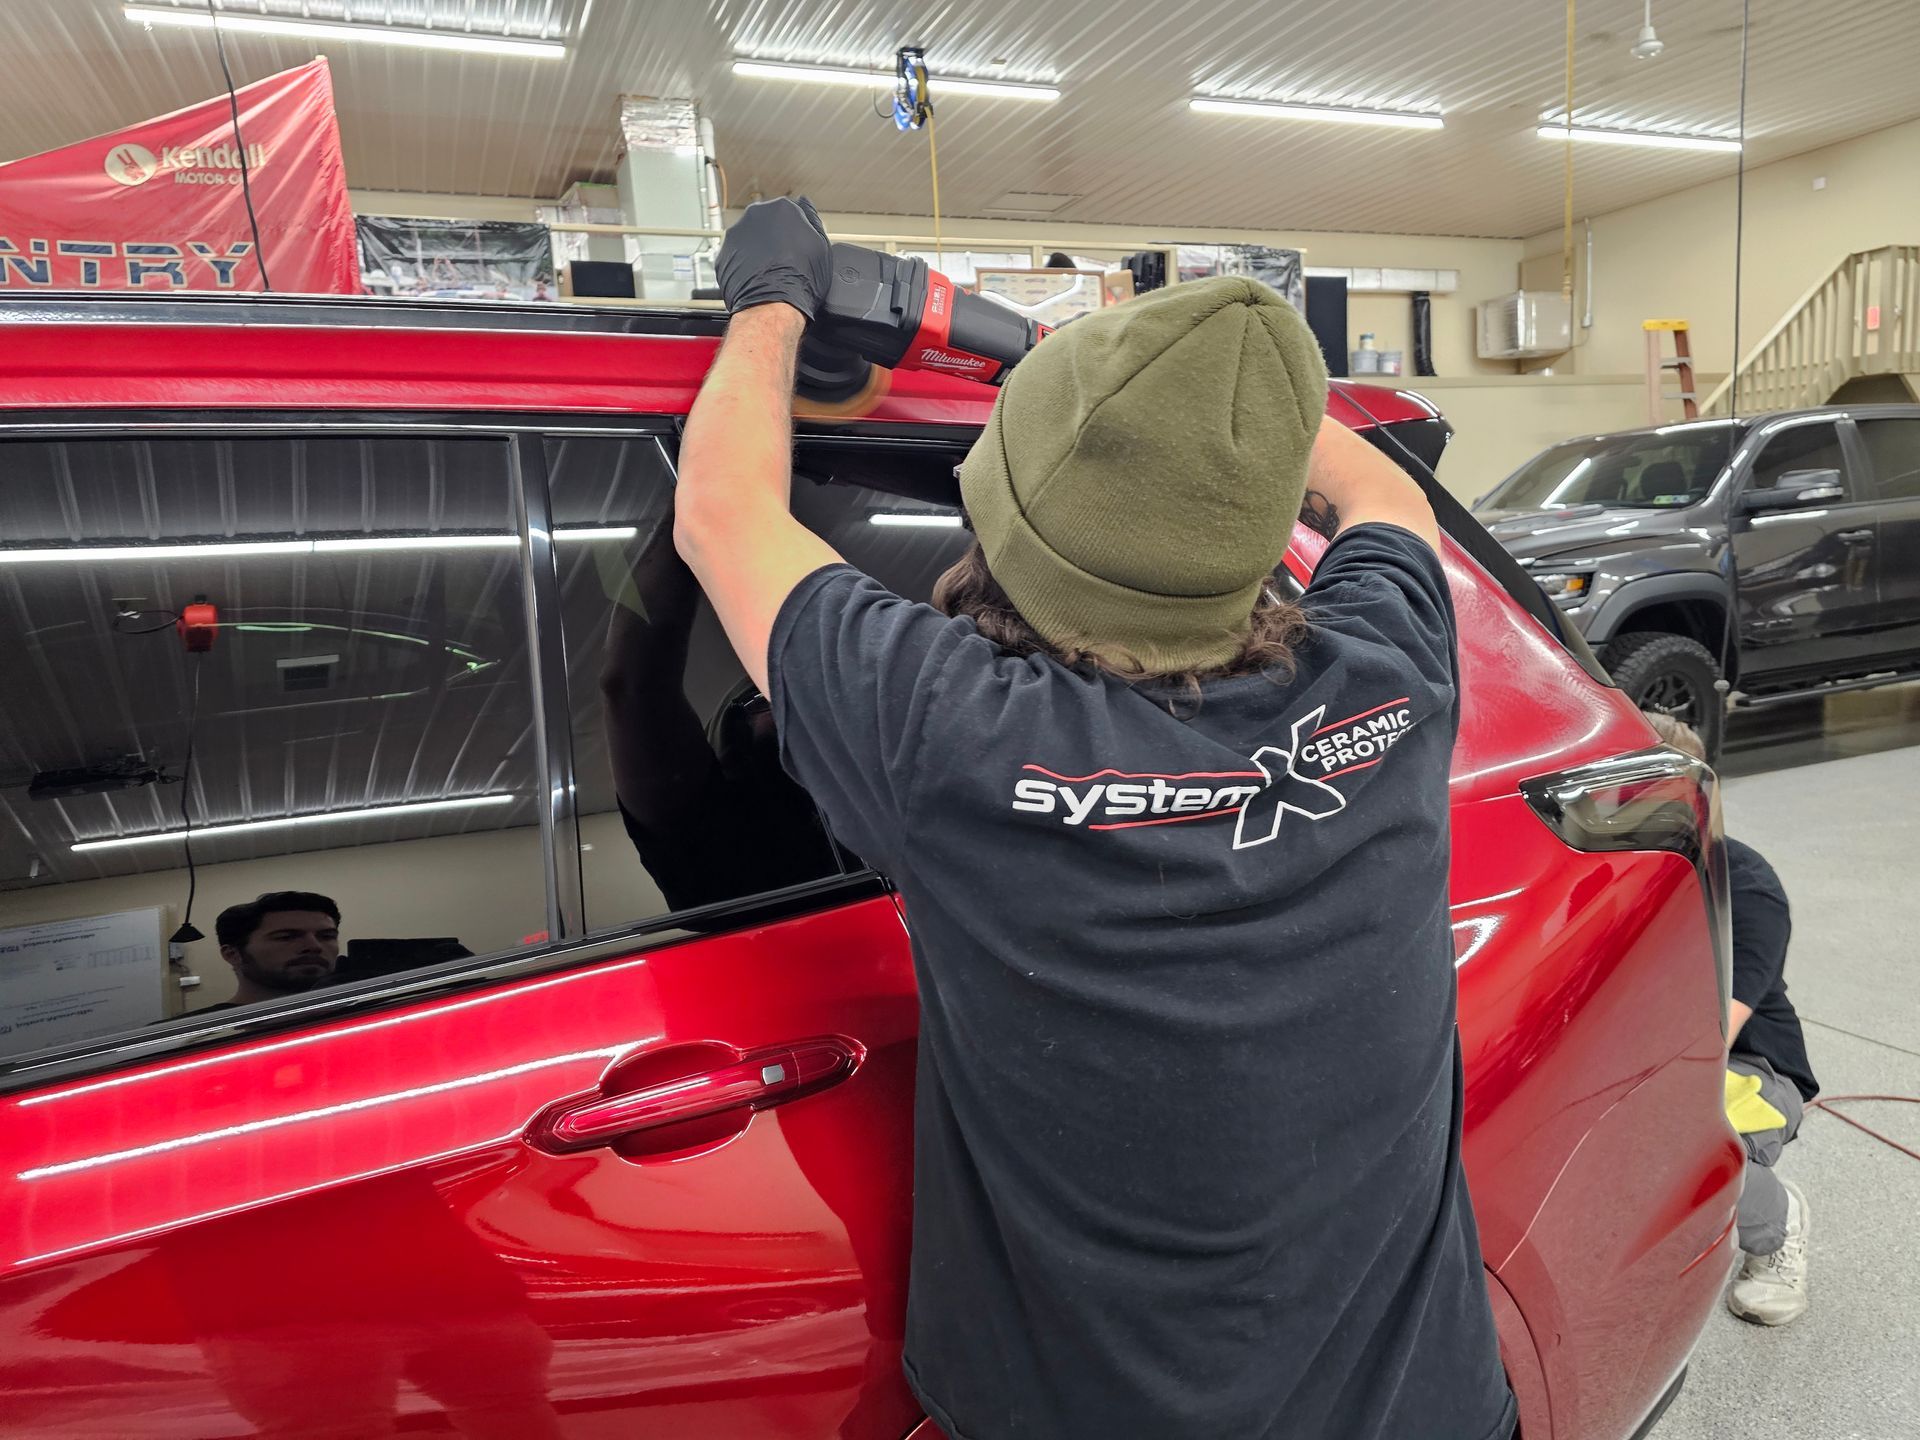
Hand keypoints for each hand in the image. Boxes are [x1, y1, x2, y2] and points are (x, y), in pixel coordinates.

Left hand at [717, 196, 831, 318]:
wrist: (772, 307)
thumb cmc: (799, 281)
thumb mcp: (821, 246)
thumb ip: (812, 219)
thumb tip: (805, 205)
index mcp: (781, 208)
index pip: (789, 213)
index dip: (795, 232)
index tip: (797, 248)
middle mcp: (755, 216)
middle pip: (766, 223)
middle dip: (773, 239)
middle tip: (784, 261)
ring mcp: (736, 235)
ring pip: (748, 239)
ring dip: (757, 251)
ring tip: (769, 272)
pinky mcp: (723, 255)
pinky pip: (735, 257)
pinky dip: (743, 265)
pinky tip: (756, 279)